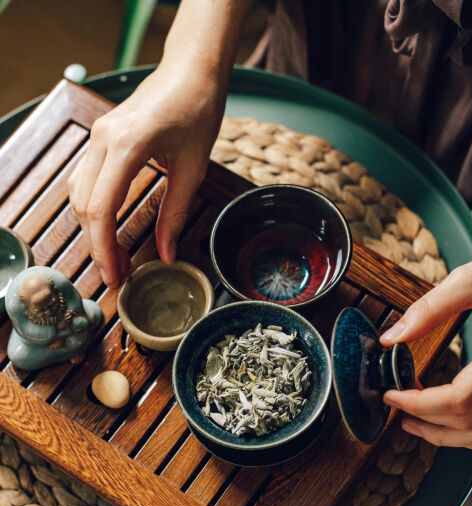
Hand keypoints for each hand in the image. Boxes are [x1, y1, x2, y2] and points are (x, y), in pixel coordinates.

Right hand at [68, 64, 224, 288]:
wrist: (191, 70)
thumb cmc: (198, 111)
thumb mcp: (194, 169)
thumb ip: (176, 214)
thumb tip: (167, 255)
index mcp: (126, 146)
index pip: (101, 209)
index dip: (105, 248)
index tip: (116, 276)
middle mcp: (102, 140)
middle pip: (83, 205)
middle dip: (98, 245)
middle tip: (118, 274)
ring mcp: (97, 136)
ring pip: (78, 193)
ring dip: (93, 228)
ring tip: (117, 256)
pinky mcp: (101, 137)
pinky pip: (85, 178)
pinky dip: (94, 208)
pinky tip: (110, 226)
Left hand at [379, 256, 471, 449]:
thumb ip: (429, 308)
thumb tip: (390, 338)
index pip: (461, 398)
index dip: (420, 404)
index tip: (392, 395)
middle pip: (470, 421)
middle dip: (425, 419)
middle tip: (395, 405)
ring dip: (445, 433)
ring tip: (412, 421)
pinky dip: (467, 428)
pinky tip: (442, 416)